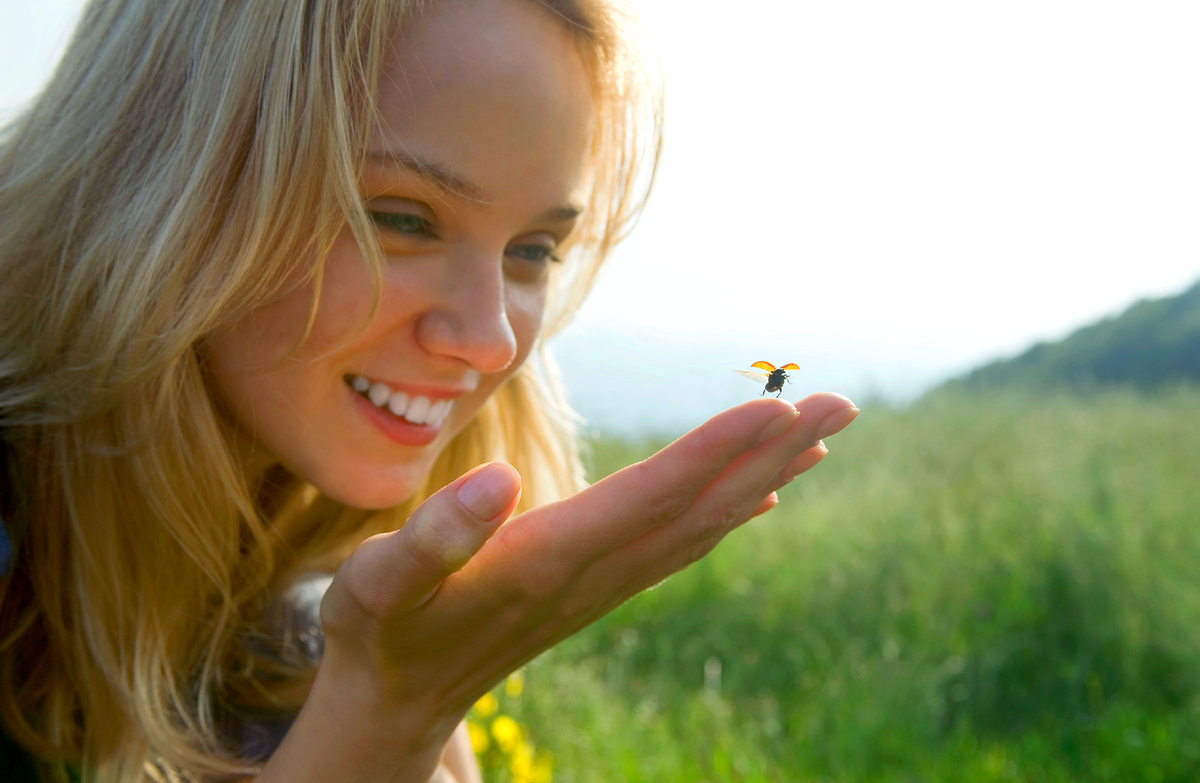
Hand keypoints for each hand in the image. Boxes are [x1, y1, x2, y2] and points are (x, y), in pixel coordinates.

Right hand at [275, 393, 856, 780]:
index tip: (780, 407)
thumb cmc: (379, 633)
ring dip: (765, 478)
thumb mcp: (378, 585)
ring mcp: (602, 585)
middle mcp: (593, 573)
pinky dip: (729, 516)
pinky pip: (680, 547)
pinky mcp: (596, 589)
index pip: (650, 497)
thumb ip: (434, 538)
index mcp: (547, 560)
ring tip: (821, 437)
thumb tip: (498, 479)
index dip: (715, 452)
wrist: (396, 701)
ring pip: (702, 526)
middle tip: (844, 404)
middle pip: (701, 507)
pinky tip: (761, 500)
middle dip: (773, 453)